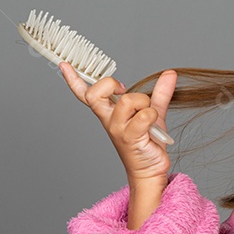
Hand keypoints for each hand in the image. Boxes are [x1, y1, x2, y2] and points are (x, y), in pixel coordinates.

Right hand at [60, 62, 176, 182]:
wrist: (151, 168)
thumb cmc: (148, 141)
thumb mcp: (154, 112)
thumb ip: (160, 92)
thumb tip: (169, 74)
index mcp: (109, 112)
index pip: (86, 94)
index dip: (74, 80)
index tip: (64, 64)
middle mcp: (109, 119)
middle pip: (97, 93)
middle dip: (111, 84)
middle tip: (125, 90)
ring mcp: (117, 129)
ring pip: (127, 100)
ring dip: (144, 104)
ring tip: (149, 117)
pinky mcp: (130, 137)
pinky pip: (144, 116)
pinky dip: (153, 116)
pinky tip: (153, 128)